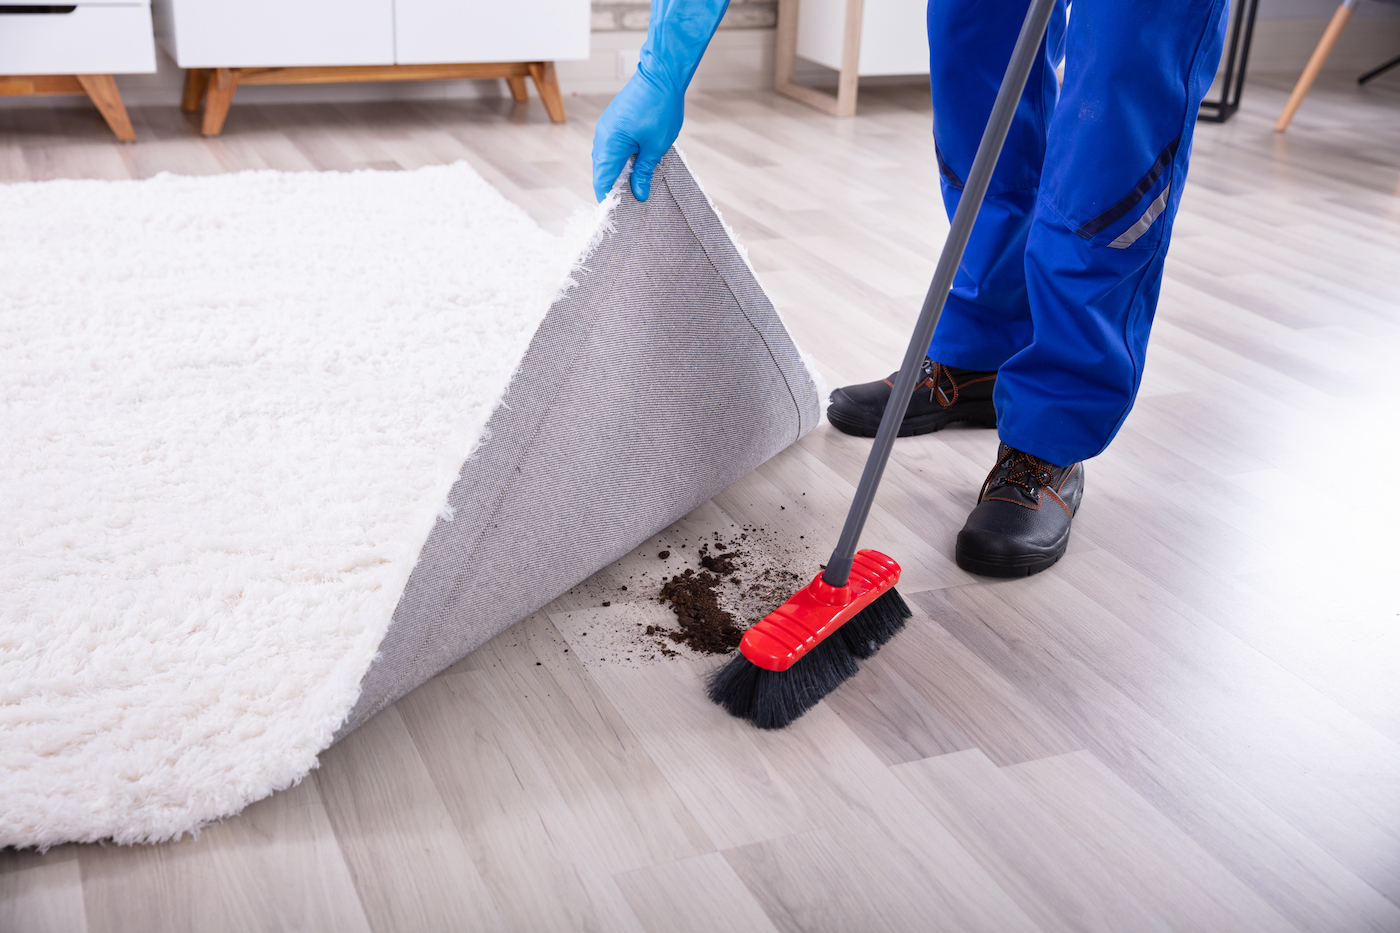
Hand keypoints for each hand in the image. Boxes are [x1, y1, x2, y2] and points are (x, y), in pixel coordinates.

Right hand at [591, 72, 683, 202]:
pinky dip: (620, 157)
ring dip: (619, 171)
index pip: (602, 180)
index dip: (608, 198)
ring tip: (636, 184)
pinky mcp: (613, 120)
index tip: (618, 213)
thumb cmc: (660, 108)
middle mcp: (602, 136)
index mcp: (609, 145)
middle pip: (602, 170)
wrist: (661, 74)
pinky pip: (611, 145)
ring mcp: (606, 127)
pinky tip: (635, 164)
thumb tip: (638, 194)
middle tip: (632, 201)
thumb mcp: (656, 148)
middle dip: (615, 186)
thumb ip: (643, 172)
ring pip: (607, 158)